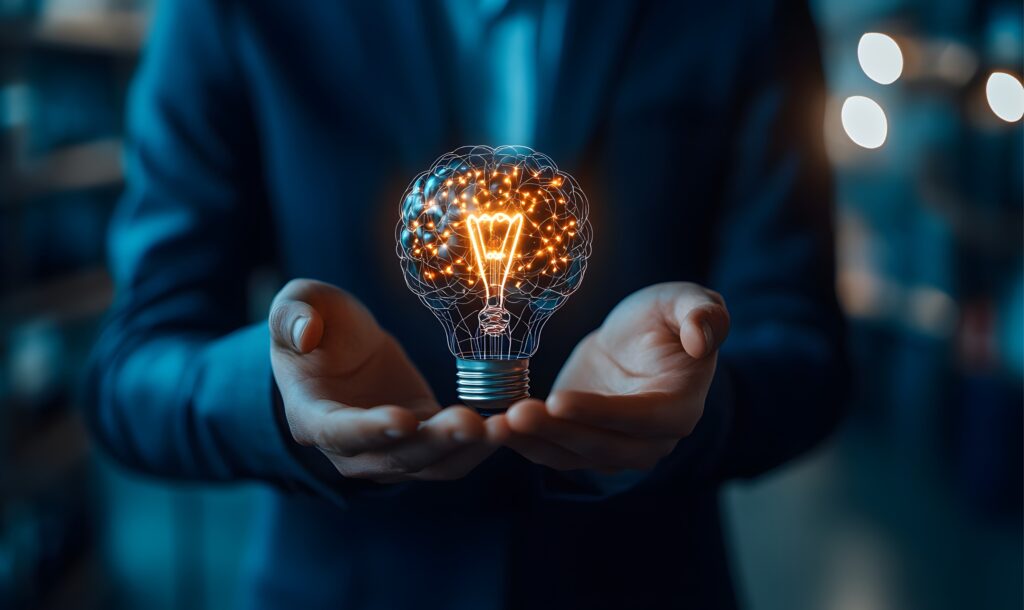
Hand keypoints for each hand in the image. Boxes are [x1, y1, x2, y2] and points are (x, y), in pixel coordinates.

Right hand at [270, 279, 492, 482]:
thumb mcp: (294, 304)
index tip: (404, 419)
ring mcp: (388, 450)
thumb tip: (304, 333)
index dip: (370, 430)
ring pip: (430, 464)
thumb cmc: (314, 322)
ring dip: (466, 450)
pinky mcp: (422, 438)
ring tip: (501, 427)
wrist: (339, 345)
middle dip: (435, 444)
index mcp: (311, 415)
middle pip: (394, 457)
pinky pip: (453, 451)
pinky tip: (510, 423)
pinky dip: (480, 443)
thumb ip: (292, 315)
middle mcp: (349, 448)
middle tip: (473, 424)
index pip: (338, 432)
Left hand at [487, 282, 728, 470]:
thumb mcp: (685, 300)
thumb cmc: (664, 317)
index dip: (601, 413)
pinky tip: (497, 428)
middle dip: (559, 433)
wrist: (635, 339)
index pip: (642, 419)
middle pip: (605, 447)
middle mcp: (652, 439)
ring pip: (575, 456)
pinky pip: (555, 453)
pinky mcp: (584, 445)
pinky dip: (526, 445)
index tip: (558, 399)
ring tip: (501, 423)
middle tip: (519, 414)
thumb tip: (702, 339)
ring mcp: (617, 448)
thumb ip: (703, 314)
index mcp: (681, 406)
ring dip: (536, 443)